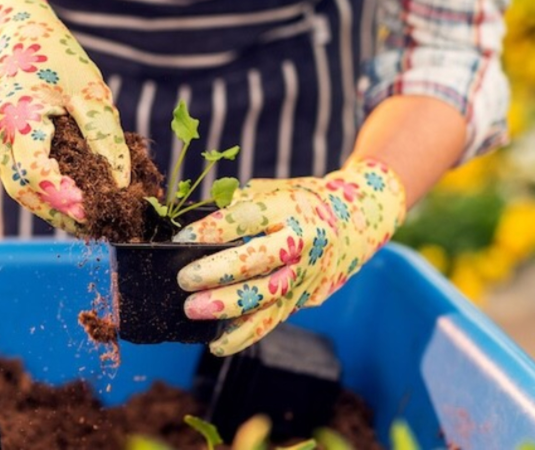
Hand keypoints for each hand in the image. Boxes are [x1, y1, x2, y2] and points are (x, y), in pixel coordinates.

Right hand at [0, 0, 129, 232]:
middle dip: (58, 212)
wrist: (13, 32)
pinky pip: (15, 173)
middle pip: (22, 189)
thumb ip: (105, 136)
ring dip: (50, 204)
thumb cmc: (55, 56)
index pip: (34, 173)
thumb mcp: (89, 90)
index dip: (64, 197)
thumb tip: (120, 184)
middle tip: (95, 224)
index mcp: (14, 115)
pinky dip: (41, 186)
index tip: (93, 210)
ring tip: (86, 215)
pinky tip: (68, 192)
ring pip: (17, 186)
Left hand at [173, 159, 406, 355]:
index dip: (214, 229)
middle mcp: (302, 242)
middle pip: (259, 260)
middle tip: (184, 280)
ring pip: (266, 296)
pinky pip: (272, 320)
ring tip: (192, 310)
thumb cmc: (298, 203)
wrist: (352, 224)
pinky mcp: (305, 299)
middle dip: (218, 272)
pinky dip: (243, 335)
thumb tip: (192, 231)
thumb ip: (236, 206)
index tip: (182, 239)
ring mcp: (306, 274)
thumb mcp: (273, 191)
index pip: (248, 218)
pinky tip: (215, 343)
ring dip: (226, 307)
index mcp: (290, 207)